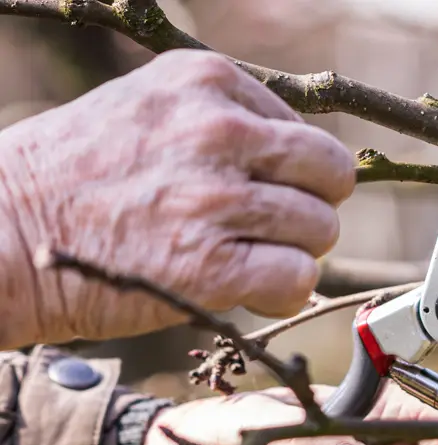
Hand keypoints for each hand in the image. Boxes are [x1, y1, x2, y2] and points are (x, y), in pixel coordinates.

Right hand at [0, 50, 354, 346]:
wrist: (3, 232)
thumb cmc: (76, 177)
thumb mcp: (149, 111)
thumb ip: (225, 124)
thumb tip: (303, 163)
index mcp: (206, 83)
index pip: (308, 136)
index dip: (292, 177)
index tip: (256, 198)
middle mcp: (217, 132)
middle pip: (330, 177)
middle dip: (310, 210)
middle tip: (270, 232)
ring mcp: (214, 200)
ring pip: (320, 230)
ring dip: (294, 254)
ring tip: (245, 260)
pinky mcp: (209, 267)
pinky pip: (298, 277)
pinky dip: (285, 292)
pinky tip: (251, 293)